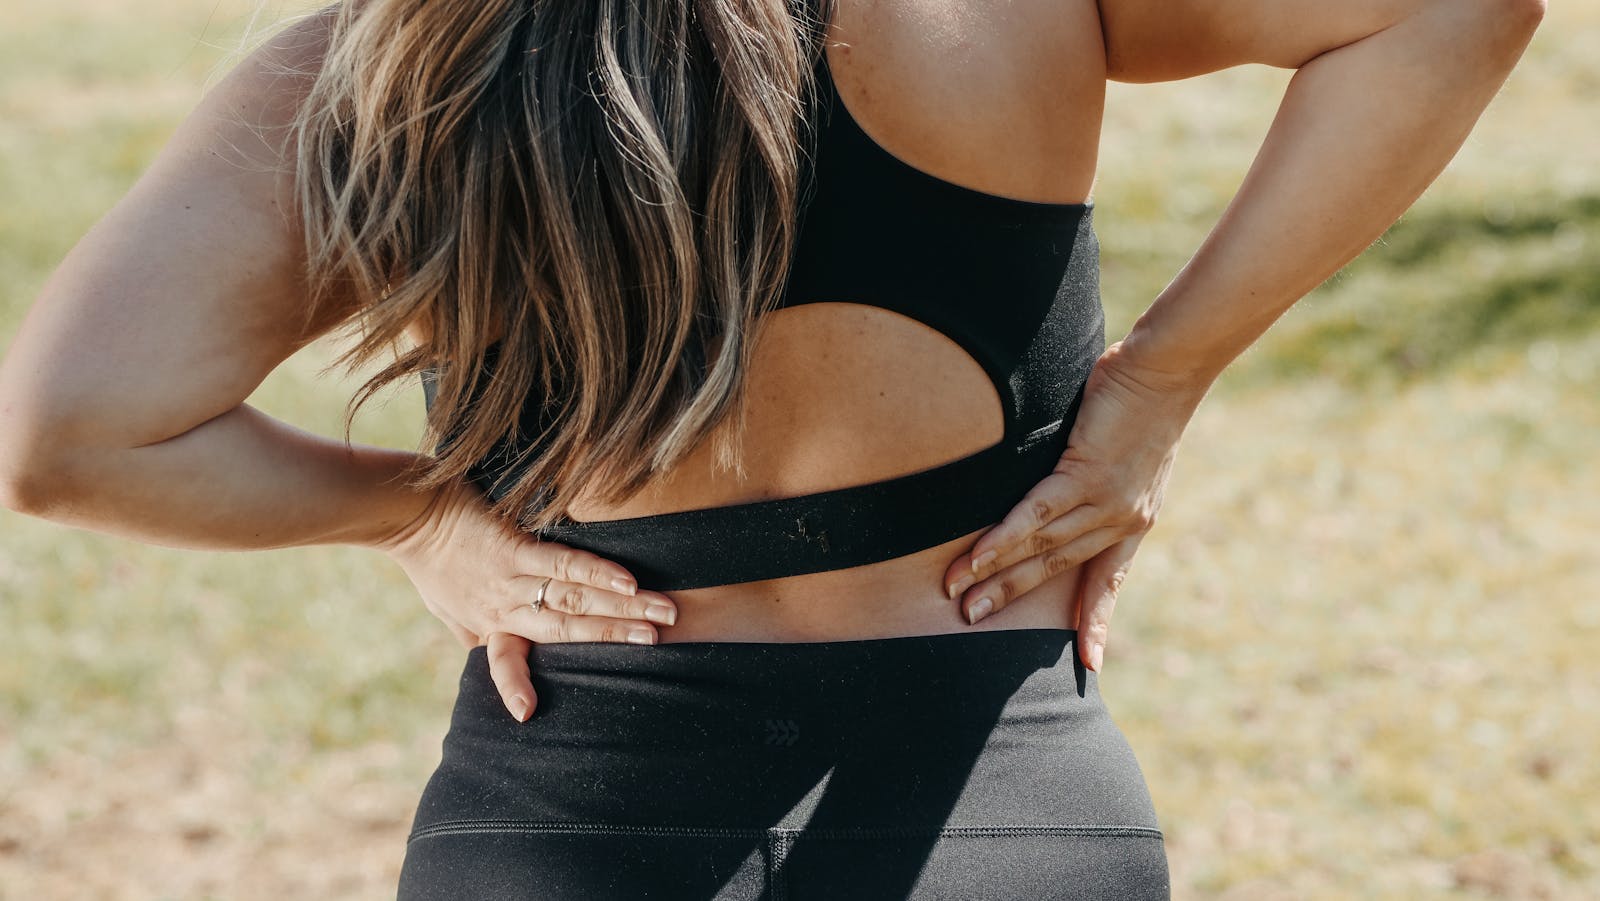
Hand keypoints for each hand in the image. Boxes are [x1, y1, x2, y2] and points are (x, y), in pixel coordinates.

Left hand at [374, 475, 677, 721]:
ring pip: (574, 599)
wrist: (408, 513)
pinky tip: (627, 581)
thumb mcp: (444, 605)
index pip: (506, 661)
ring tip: (662, 613)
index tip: (527, 714)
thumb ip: (471, 626)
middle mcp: (503, 606)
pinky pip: (563, 563)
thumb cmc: (428, 559)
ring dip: (622, 607)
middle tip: (661, 642)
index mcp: (487, 623)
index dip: (516, 687)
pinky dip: (597, 573)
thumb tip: (485, 643)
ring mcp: (512, 577)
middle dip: (618, 636)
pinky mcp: (515, 546)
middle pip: (568, 629)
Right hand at [941, 338, 1209, 671]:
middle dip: (1012, 597)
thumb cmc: (1142, 396)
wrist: (1167, 368)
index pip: (1110, 580)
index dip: (1096, 619)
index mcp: (1135, 519)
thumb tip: (1067, 473)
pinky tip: (979, 556)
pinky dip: (1005, 538)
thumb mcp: (1127, 450)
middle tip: (972, 621)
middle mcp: (1122, 519)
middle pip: (1058, 568)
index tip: (1088, 661)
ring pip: (1042, 547)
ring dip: (996, 573)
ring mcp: (1105, 500)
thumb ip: (1097, 474)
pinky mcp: (1085, 473)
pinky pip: (1037, 513)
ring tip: (960, 594)